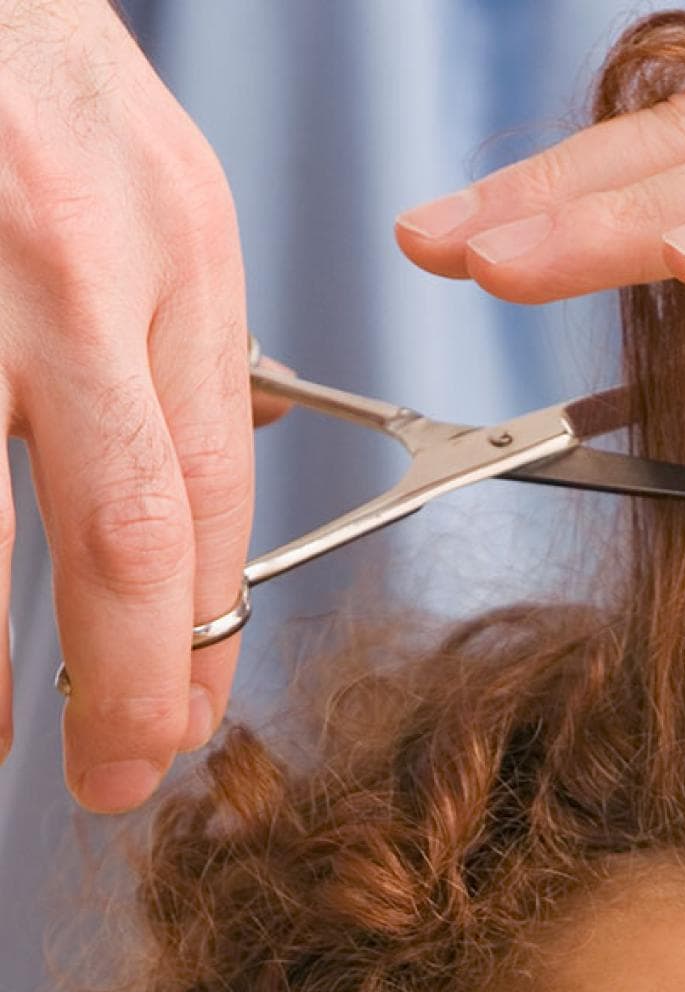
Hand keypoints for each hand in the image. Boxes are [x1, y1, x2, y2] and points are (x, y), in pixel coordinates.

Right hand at [0, 0, 292, 812]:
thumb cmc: (14, 65)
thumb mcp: (142, 188)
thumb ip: (166, 344)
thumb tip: (173, 522)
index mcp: (177, 248)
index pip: (214, 494)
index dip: (203, 635)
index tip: (186, 723)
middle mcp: (73, 264)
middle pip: (124, 531)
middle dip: (124, 683)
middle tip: (115, 777)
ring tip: (0, 741)